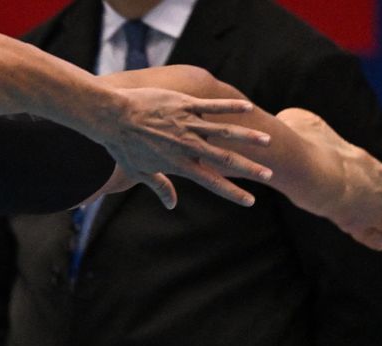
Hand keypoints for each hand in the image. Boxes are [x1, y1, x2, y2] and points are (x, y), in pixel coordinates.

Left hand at [98, 87, 273, 208]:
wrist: (111, 117)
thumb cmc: (121, 145)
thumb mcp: (139, 171)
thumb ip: (160, 187)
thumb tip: (171, 204)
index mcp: (179, 164)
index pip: (211, 182)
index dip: (232, 193)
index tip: (249, 201)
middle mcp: (188, 146)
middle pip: (225, 159)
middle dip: (249, 168)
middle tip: (269, 175)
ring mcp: (188, 124)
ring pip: (224, 131)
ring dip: (248, 137)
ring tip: (267, 141)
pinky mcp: (185, 105)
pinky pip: (212, 106)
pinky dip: (230, 107)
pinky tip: (247, 108)